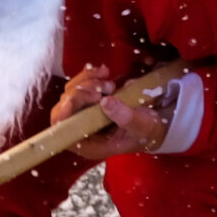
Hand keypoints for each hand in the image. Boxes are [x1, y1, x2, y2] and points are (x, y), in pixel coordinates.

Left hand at [53, 65, 171, 159]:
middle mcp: (81, 130)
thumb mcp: (142, 126)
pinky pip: (80, 86)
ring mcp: (84, 114)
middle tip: (105, 88)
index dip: (62, 117)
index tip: (73, 100)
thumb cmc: (147, 131)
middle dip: (80, 94)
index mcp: (90, 145)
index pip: (63, 133)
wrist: (154, 123)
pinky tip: (105, 72)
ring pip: (70, 94)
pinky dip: (89, 76)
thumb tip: (105, 102)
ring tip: (110, 82)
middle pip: (63, 110)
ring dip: (87, 82)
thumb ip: (126, 117)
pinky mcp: (89, 101)